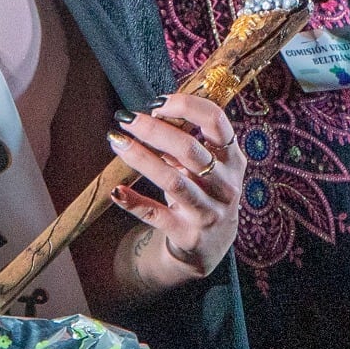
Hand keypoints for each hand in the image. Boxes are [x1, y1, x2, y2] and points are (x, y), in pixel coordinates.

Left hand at [106, 93, 244, 279]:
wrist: (211, 246)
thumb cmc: (204, 192)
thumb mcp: (205, 166)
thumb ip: (185, 140)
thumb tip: (150, 113)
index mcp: (232, 159)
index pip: (216, 121)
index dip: (186, 106)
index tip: (157, 103)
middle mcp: (225, 185)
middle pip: (189, 149)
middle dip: (154, 130)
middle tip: (127, 118)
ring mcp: (207, 212)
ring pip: (172, 181)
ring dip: (141, 158)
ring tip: (116, 141)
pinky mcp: (186, 234)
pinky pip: (156, 215)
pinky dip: (134, 202)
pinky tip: (117, 189)